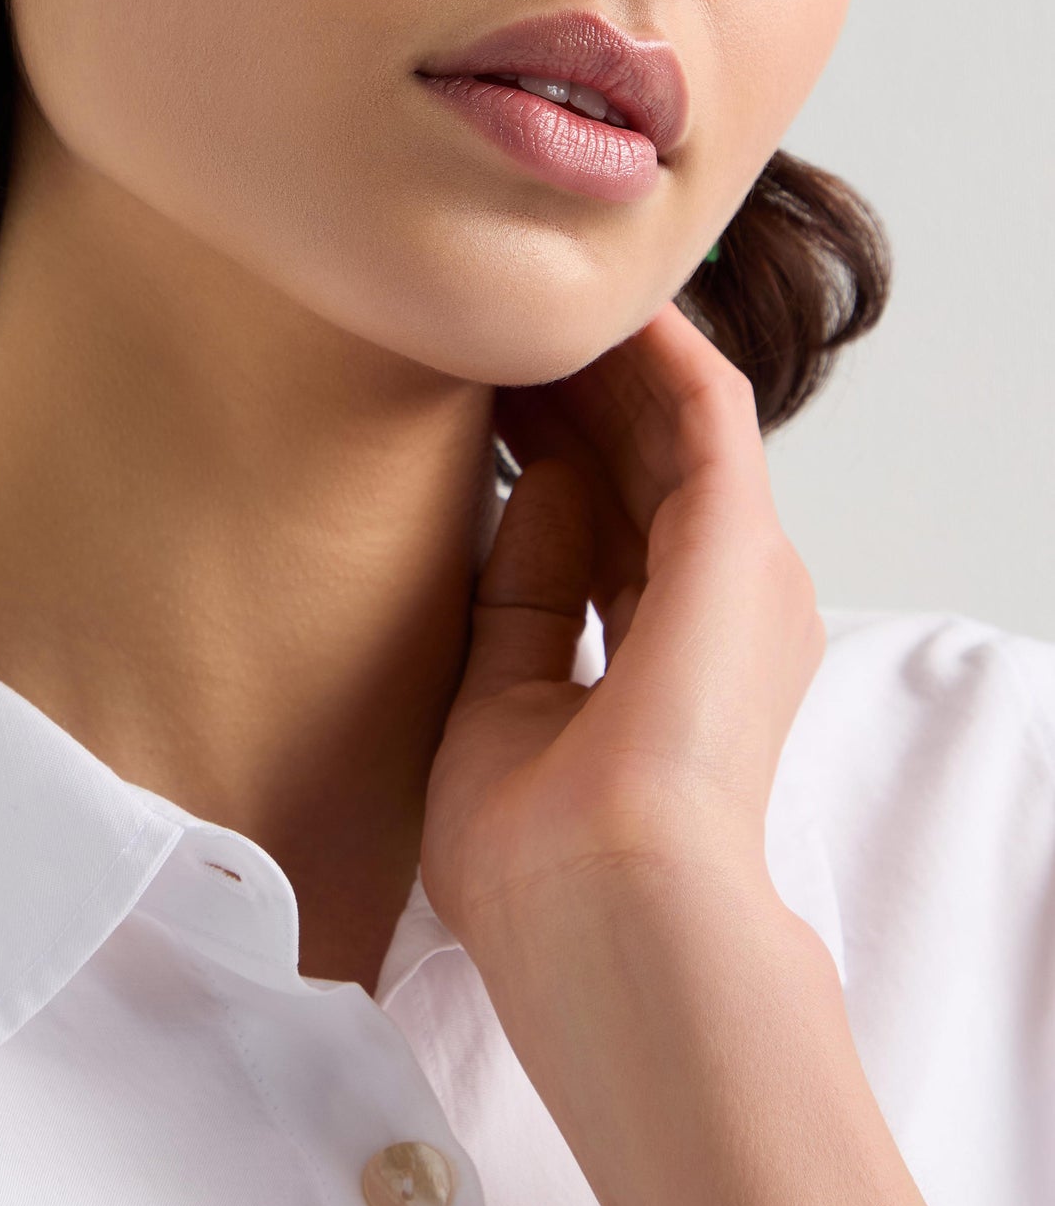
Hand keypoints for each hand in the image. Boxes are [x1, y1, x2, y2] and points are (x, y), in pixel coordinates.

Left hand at [420, 298, 826, 948]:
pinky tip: (594, 301)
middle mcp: (715, 611)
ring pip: (672, 421)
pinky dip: (653, 346)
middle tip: (484, 329)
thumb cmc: (540, 856)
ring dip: (603, 356)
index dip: (540, 448)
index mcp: (663, 661)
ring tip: (524, 299)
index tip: (465, 394)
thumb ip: (523, 597)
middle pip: (640, 463)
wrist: (601, 906)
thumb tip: (534, 487)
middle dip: (566, 391)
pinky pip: (705, 403)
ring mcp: (738, 572)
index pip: (607, 523)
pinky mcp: (740, 538)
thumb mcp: (501, 703)